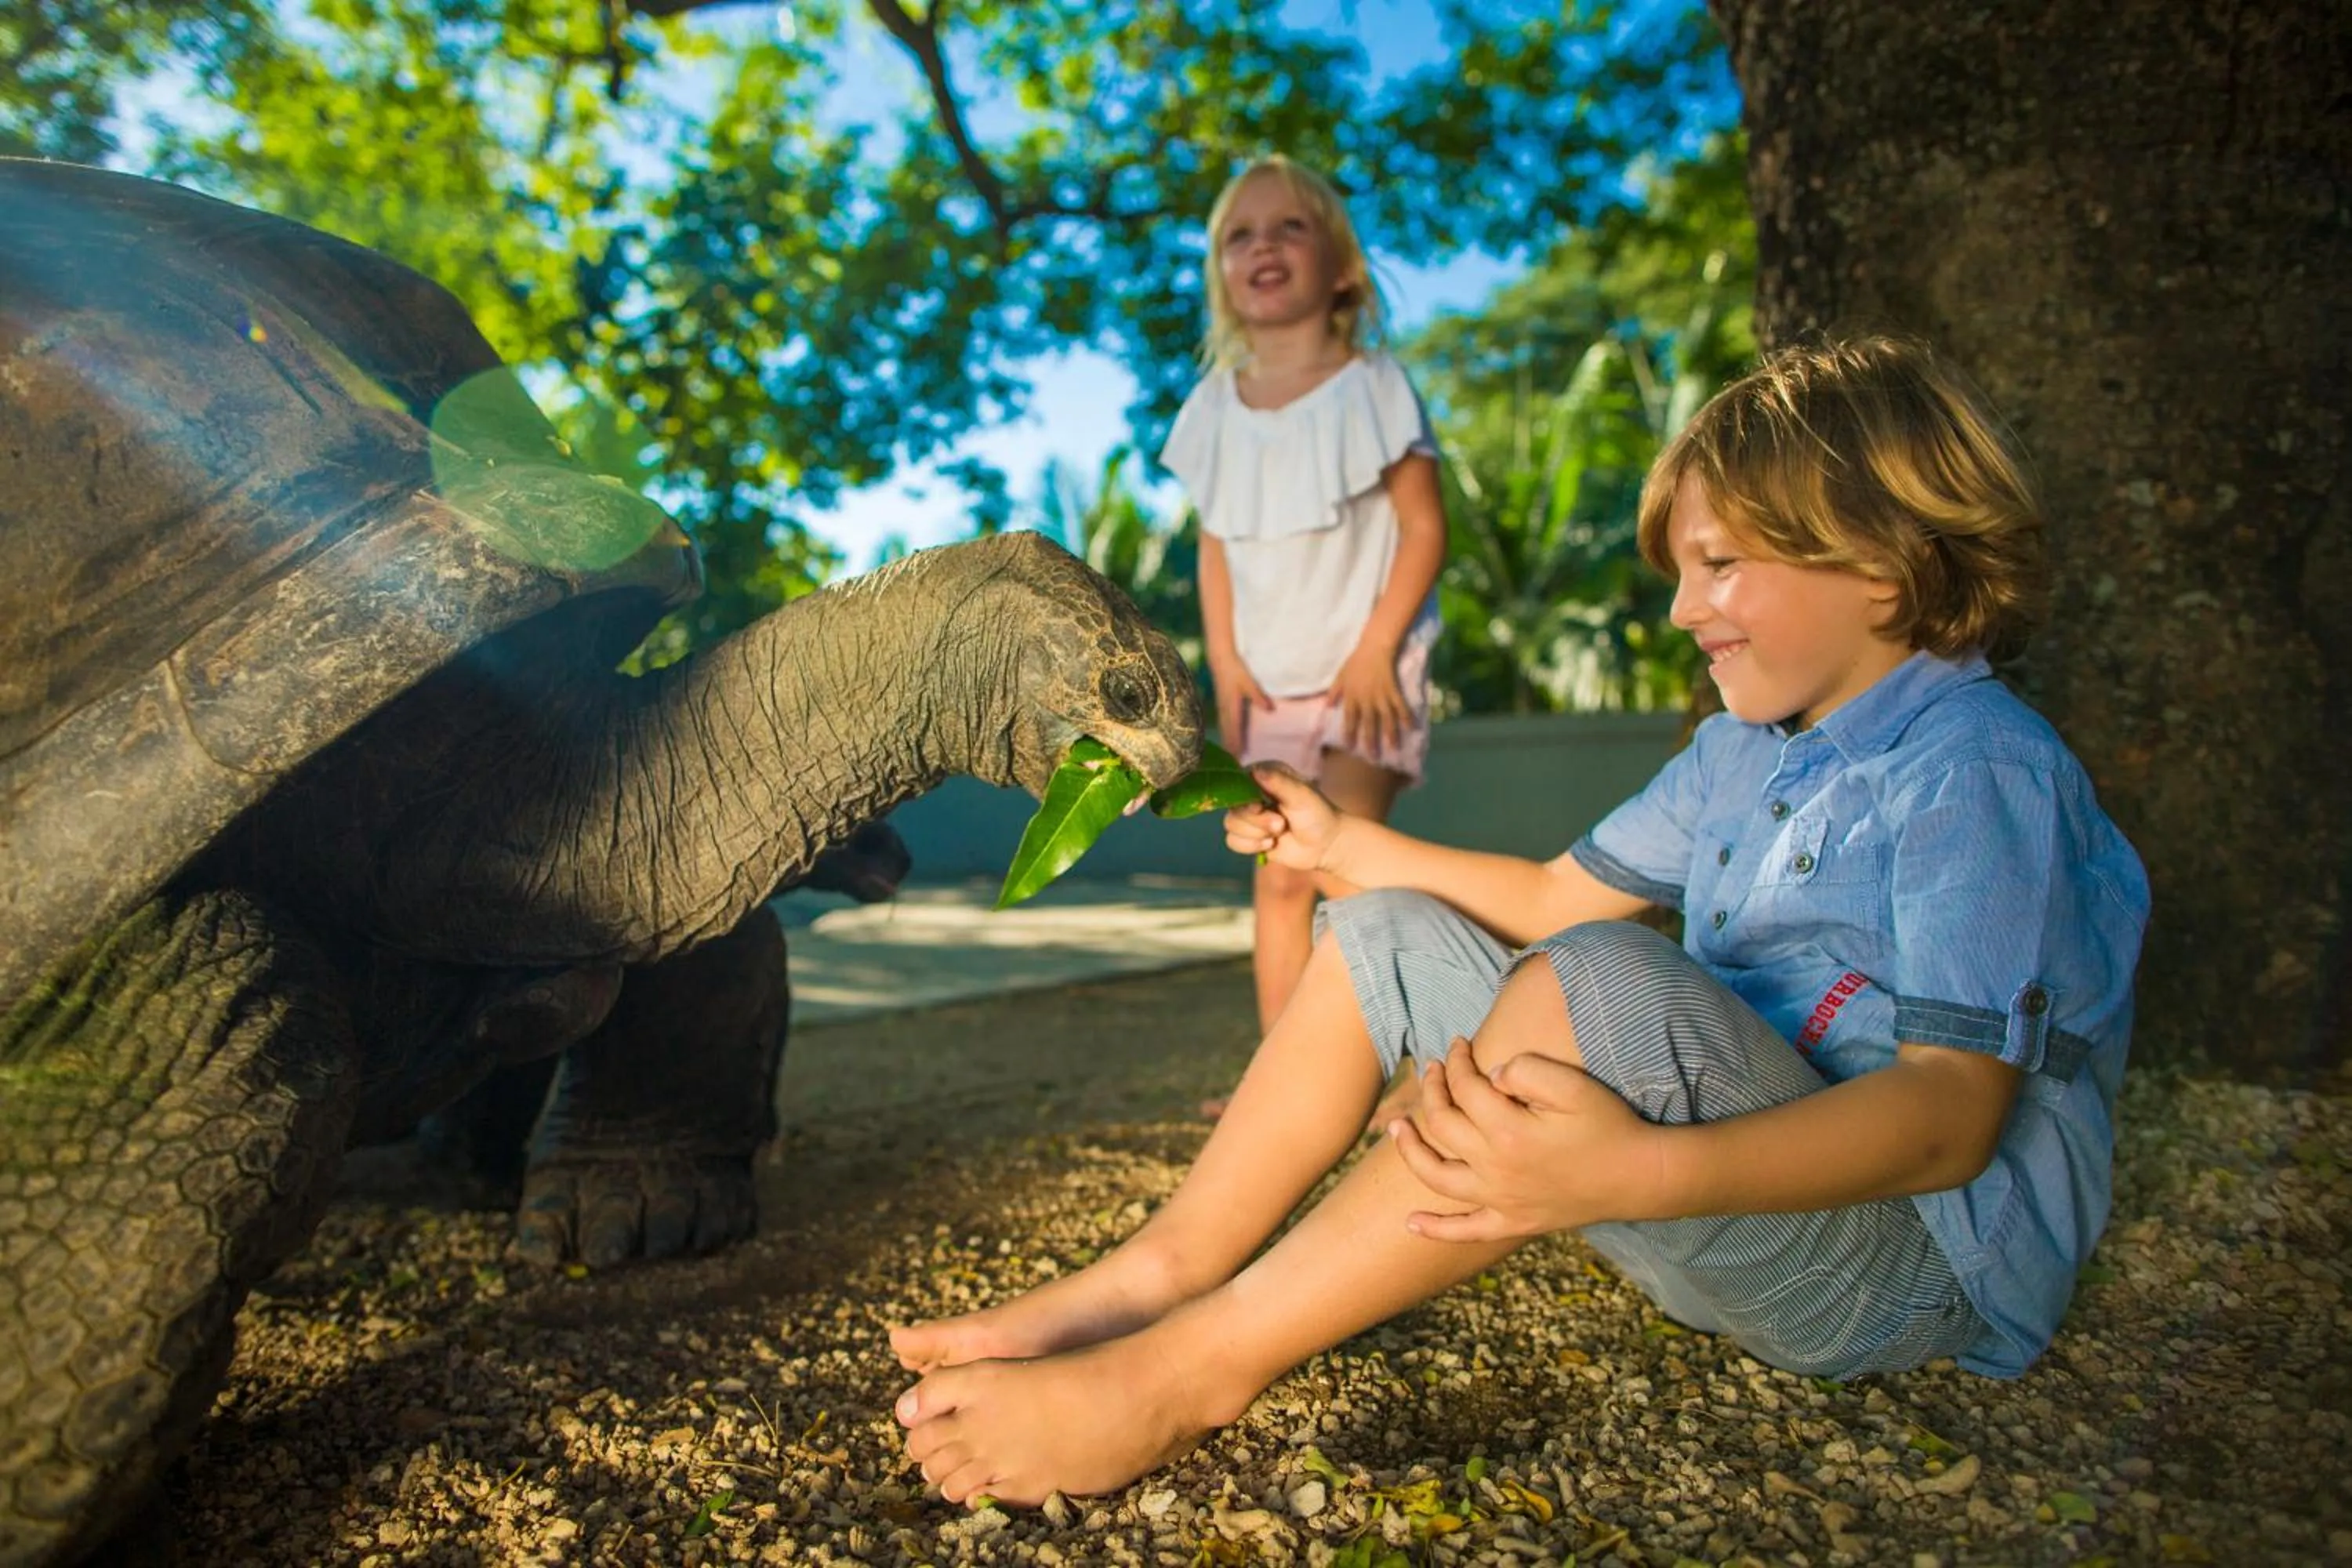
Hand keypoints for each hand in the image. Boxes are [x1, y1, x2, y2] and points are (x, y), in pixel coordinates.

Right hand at [1209, 659, 1272, 754]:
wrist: (1221, 658)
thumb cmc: (1235, 668)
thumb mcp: (1248, 681)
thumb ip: (1258, 696)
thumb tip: (1270, 710)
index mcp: (1231, 706)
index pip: (1234, 731)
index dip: (1236, 745)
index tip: (1239, 759)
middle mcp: (1225, 709)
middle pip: (1227, 733)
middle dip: (1231, 748)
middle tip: (1235, 764)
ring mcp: (1222, 706)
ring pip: (1225, 728)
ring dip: (1228, 741)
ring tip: (1232, 755)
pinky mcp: (1222, 703)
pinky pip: (1224, 722)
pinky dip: (1227, 732)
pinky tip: (1230, 736)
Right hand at [1223, 762, 1343, 872]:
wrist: (1326, 845)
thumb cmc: (1318, 814)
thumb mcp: (1301, 795)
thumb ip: (1279, 782)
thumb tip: (1255, 772)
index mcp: (1264, 775)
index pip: (1238, 780)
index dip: (1243, 796)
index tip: (1259, 806)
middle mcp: (1252, 793)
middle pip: (1233, 806)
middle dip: (1257, 821)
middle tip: (1281, 825)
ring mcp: (1249, 815)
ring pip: (1230, 824)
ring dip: (1255, 834)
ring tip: (1279, 834)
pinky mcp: (1248, 836)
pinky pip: (1232, 841)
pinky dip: (1250, 846)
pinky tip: (1270, 845)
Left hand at [1331, 636, 1409, 755]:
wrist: (1374, 647)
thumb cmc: (1355, 662)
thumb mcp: (1340, 676)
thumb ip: (1334, 692)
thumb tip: (1328, 707)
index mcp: (1352, 697)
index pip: (1349, 720)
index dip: (1349, 734)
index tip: (1349, 747)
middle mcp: (1366, 700)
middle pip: (1368, 724)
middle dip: (1370, 741)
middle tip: (1372, 757)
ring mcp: (1381, 696)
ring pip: (1386, 719)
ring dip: (1390, 734)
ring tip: (1394, 748)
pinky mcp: (1393, 690)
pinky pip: (1400, 706)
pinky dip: (1406, 717)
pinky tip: (1410, 728)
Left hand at [1388, 1038, 1669, 1241]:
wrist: (1639, 1178)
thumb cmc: (1608, 1125)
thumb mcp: (1574, 1085)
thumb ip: (1528, 1069)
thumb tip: (1491, 1072)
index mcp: (1508, 1131)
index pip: (1463, 1088)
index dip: (1456, 1061)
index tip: (1459, 1044)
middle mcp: (1496, 1169)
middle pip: (1442, 1125)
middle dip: (1431, 1090)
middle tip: (1433, 1069)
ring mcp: (1501, 1201)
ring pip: (1437, 1177)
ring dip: (1411, 1150)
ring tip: (1395, 1129)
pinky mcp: (1513, 1222)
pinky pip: (1465, 1232)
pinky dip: (1436, 1229)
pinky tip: (1409, 1222)